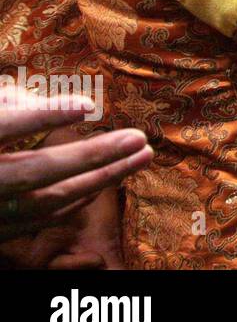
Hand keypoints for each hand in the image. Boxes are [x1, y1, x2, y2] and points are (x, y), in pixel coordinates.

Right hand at [0, 88, 151, 241]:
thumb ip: (12, 102)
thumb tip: (70, 107)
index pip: (0, 126)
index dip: (41, 117)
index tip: (85, 105)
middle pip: (32, 171)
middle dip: (89, 156)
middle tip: (138, 138)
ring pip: (43, 202)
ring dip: (97, 180)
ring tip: (139, 156)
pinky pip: (38, 220)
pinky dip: (74, 202)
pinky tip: (104, 184)